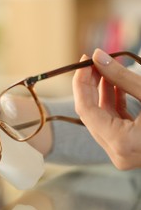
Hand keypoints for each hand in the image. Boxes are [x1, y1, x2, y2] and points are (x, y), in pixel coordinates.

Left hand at [72, 48, 140, 169]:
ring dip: (102, 92)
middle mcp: (118, 153)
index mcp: (122, 143)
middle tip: (93, 61)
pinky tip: (114, 82)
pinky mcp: (128, 148)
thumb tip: (98, 56)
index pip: (87, 110)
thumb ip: (122, 77)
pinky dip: (113, 102)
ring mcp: (122, 153)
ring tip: (105, 67)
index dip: (81, 83)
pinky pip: (114, 122)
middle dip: (90, 86)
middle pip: (92, 114)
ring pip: (102, 118)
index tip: (84, 60)